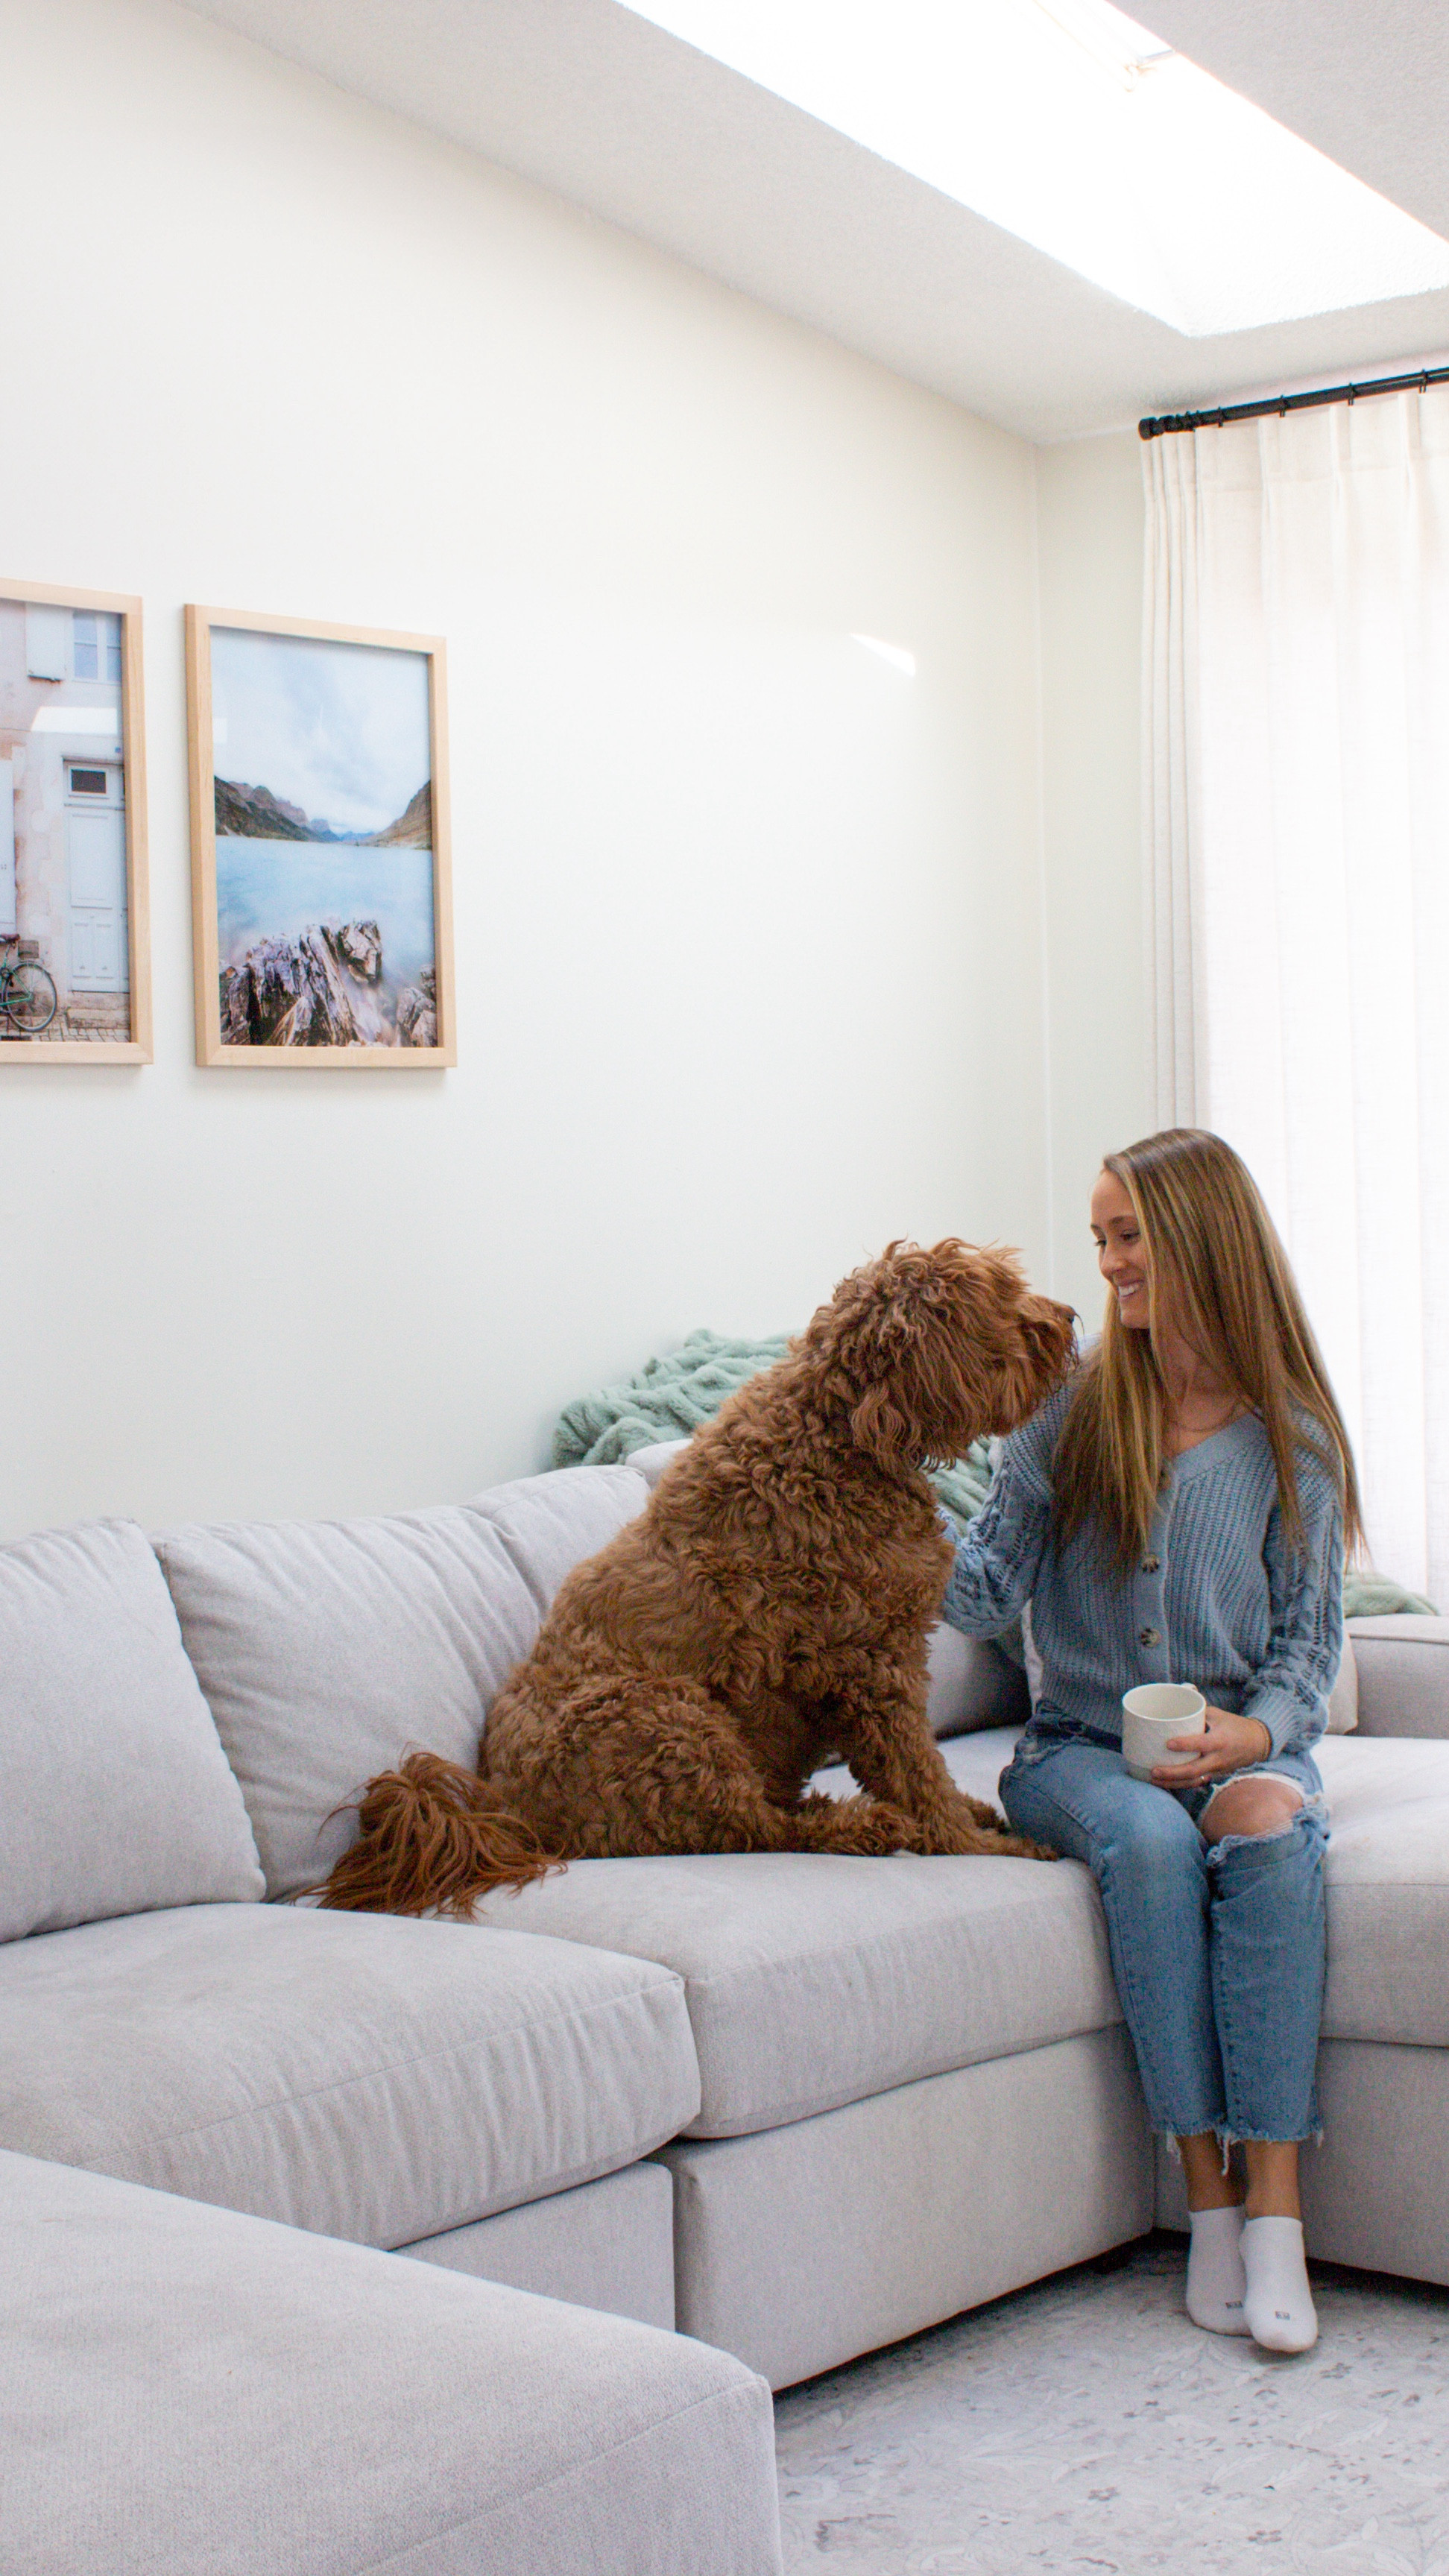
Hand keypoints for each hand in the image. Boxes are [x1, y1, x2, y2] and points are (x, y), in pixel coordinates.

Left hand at [1152, 1703, 1270, 1787]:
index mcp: (1220, 1740)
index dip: (1185, 1745)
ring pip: (1193, 1781)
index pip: (1201, 1744)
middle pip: (1194, 1770)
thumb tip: (1181, 1692)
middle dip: (1172, 1773)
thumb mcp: (1218, 1714)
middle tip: (1154, 1771)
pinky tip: (1166, 1783)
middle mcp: (1218, 1758)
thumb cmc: (1234, 1726)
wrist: (1257, 1744)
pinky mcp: (1215, 1775)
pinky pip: (1197, 1782)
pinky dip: (1182, 1784)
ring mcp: (1217, 1770)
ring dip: (1173, 1783)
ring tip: (1154, 1780)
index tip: (1168, 1743)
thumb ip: (1198, 1708)